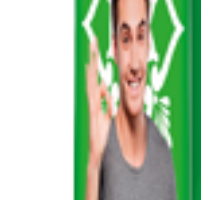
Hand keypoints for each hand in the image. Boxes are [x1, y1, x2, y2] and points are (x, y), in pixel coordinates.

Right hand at [86, 36, 114, 169]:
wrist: (98, 158)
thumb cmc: (103, 139)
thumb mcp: (107, 116)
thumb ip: (106, 102)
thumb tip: (107, 90)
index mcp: (97, 102)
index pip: (96, 78)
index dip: (96, 63)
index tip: (95, 47)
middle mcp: (94, 104)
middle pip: (93, 77)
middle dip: (93, 59)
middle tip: (93, 40)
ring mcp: (94, 110)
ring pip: (92, 87)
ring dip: (93, 71)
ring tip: (93, 53)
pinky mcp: (97, 119)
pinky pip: (98, 103)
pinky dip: (98, 93)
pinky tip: (100, 82)